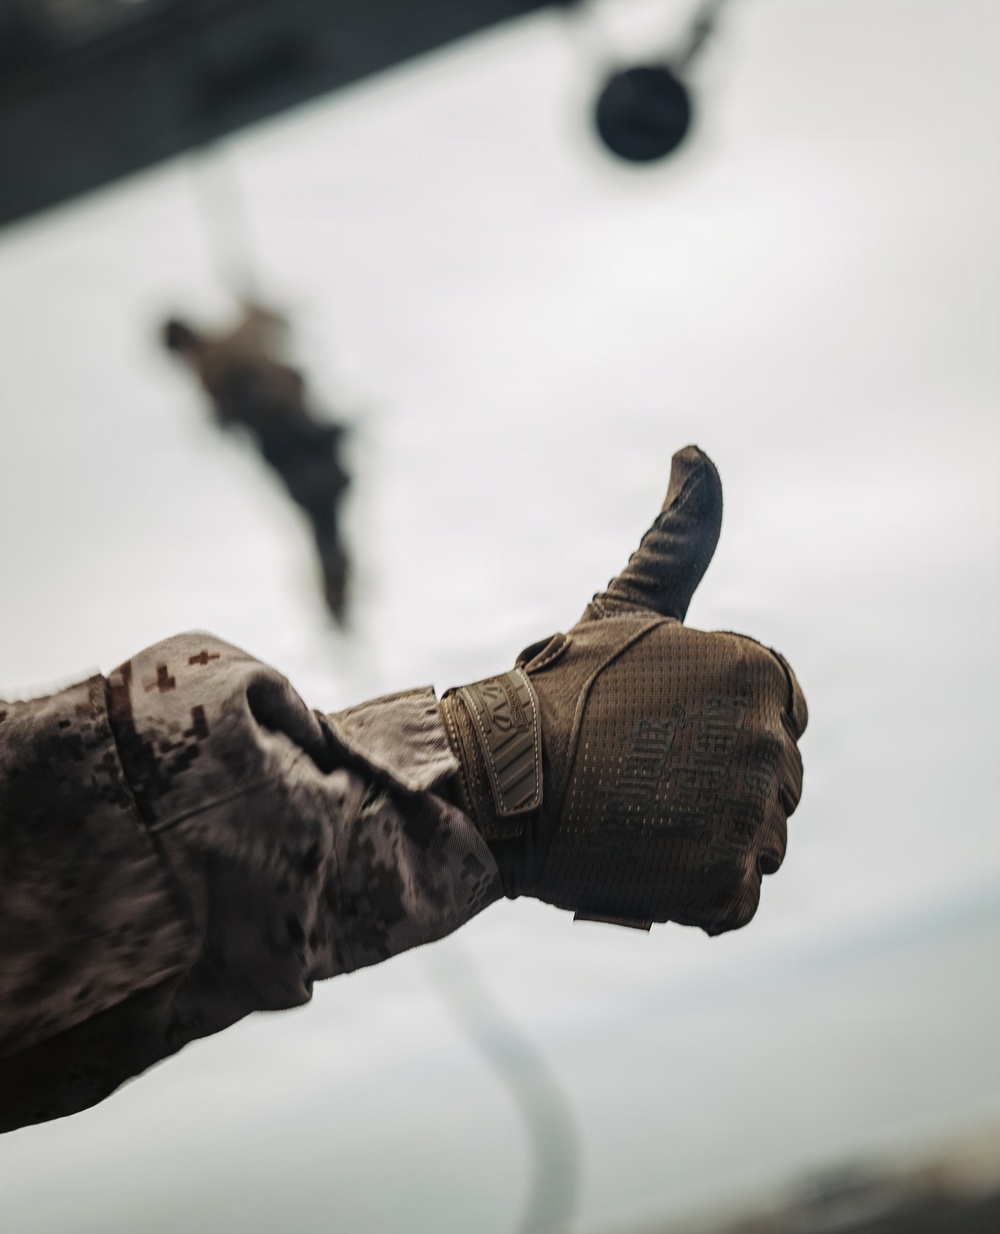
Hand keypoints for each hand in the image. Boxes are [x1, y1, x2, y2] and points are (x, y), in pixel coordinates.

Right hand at [440, 447, 806, 934]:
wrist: (492, 785)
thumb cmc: (555, 693)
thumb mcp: (625, 606)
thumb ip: (680, 535)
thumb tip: (697, 450)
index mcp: (760, 672)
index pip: (779, 713)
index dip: (713, 726)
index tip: (654, 731)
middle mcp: (774, 743)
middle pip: (773, 779)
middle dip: (714, 782)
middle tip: (636, 777)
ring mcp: (751, 820)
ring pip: (758, 838)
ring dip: (707, 837)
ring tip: (638, 818)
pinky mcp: (727, 887)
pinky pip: (735, 895)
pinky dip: (695, 890)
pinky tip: (644, 861)